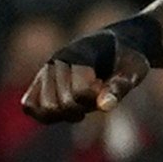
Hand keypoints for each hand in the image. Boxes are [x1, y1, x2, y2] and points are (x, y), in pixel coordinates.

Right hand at [23, 19, 157, 122]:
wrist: (115, 46)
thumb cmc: (127, 59)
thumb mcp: (134, 70)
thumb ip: (120, 87)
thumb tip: (104, 106)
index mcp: (79, 54)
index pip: (79, 92)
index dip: (95, 99)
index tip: (105, 88)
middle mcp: (57, 61)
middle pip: (61, 104)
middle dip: (81, 108)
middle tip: (95, 99)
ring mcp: (45, 71)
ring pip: (42, 108)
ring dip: (64, 115)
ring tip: (80, 105)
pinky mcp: (39, 81)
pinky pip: (29, 106)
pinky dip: (46, 115)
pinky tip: (66, 111)